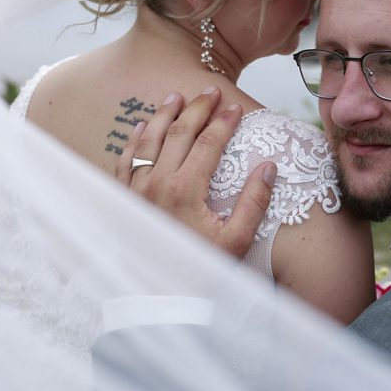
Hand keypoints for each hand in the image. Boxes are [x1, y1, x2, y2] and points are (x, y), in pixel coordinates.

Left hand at [117, 87, 275, 258]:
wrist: (157, 300)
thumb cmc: (200, 271)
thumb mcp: (237, 241)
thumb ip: (253, 202)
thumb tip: (268, 167)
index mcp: (186, 190)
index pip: (208, 143)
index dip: (224, 121)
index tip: (237, 107)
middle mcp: (157, 183)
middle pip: (179, 133)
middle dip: (197, 108)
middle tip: (210, 90)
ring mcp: (135, 190)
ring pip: (148, 139)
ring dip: (163, 115)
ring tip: (176, 96)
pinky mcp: (122, 200)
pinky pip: (125, 160)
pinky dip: (133, 139)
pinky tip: (139, 127)